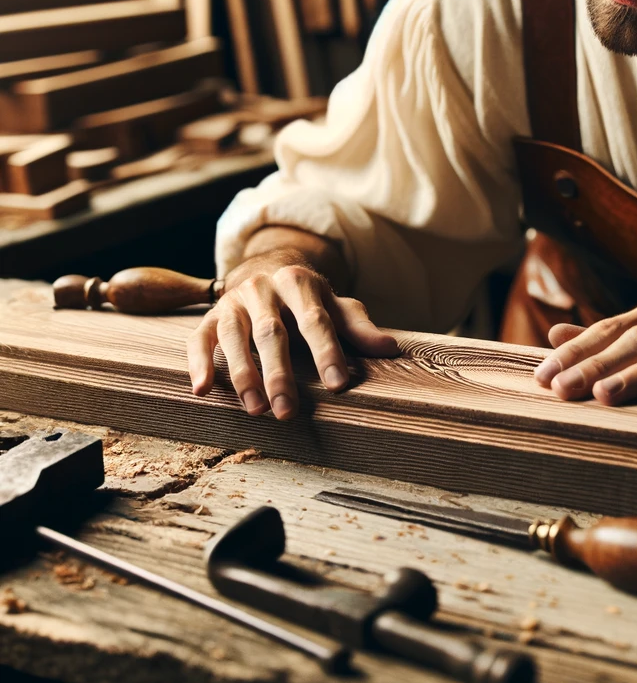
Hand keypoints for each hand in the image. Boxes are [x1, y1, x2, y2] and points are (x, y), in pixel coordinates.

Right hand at [186, 249, 397, 418]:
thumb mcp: (335, 306)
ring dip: (243, 375)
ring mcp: (234, 302)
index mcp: (299, 282)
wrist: (265, 270)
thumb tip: (390, 348)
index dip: (327, 353)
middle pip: (272, 333)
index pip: (316, 320)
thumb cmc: (307, 299)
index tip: (338, 385)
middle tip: (287, 412)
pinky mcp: (211, 316)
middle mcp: (263, 288)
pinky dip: (199, 362)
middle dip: (279, 374)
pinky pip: (200, 339)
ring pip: (235, 338)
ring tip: (255, 409)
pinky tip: (202, 390)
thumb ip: (358, 327)